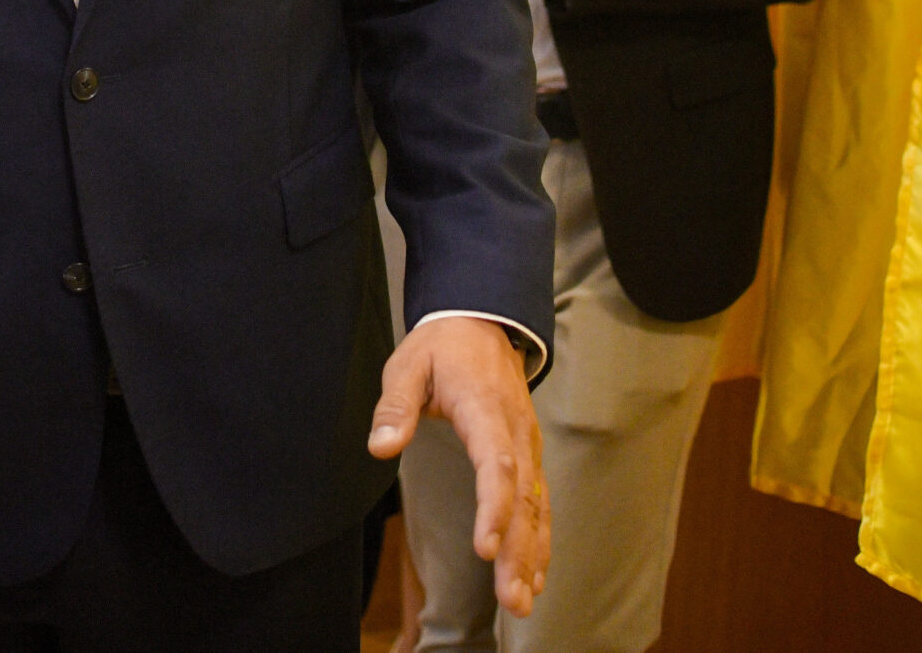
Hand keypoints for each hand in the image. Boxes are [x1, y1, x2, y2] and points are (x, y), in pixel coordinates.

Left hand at [370, 315, 548, 616]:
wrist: (482, 322)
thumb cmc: (441, 347)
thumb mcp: (407, 365)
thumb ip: (395, 406)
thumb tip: (381, 447)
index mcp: (485, 409)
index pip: (496, 464)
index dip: (494, 508)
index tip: (487, 547)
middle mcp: (516, 432)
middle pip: (523, 498)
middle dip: (519, 550)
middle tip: (511, 598)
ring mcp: (527, 445)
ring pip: (537, 506)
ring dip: (532, 554)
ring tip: (521, 600)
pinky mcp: (528, 456)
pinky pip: (540, 502)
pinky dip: (540, 540)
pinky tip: (535, 576)